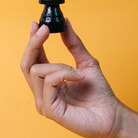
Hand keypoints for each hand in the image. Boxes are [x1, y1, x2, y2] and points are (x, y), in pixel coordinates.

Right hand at [20, 19, 120, 137]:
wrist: (111, 115)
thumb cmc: (99, 93)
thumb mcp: (85, 62)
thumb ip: (73, 44)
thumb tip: (65, 23)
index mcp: (49, 80)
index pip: (34, 58)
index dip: (33, 40)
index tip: (36, 23)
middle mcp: (42, 90)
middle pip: (26, 64)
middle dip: (34, 44)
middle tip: (45, 28)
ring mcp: (43, 101)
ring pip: (37, 71)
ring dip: (59, 65)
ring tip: (78, 72)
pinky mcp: (48, 109)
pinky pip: (49, 82)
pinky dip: (64, 74)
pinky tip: (79, 77)